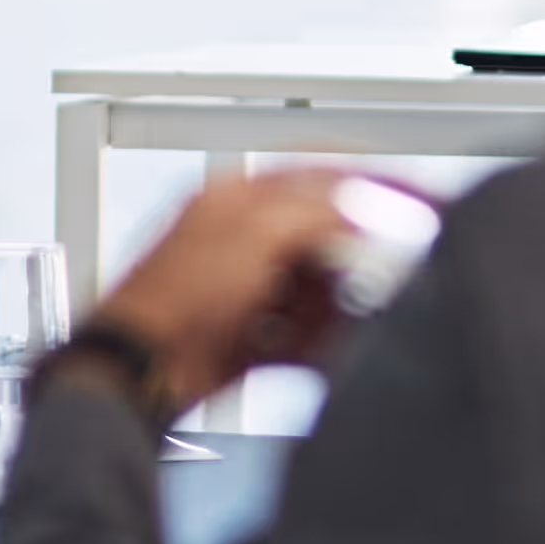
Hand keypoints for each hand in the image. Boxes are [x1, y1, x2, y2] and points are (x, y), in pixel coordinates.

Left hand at [92, 170, 394, 412]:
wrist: (137, 370)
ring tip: (338, 318)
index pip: (314, 173)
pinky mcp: (244, 336)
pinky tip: (313, 351)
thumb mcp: (258, 235)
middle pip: (319, 237)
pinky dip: (312, 344)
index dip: (365, 180)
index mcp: (237, 198)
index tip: (406, 193)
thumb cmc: (173, 298)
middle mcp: (240, 239)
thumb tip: (359, 215)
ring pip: (312, 289)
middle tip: (374, 273)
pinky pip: (297, 334)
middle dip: (349, 259)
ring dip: (331, 307)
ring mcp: (242, 289)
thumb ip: (315, 214)